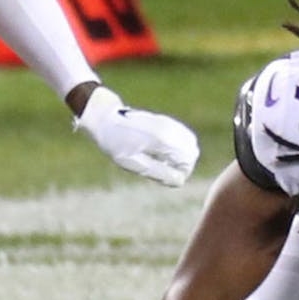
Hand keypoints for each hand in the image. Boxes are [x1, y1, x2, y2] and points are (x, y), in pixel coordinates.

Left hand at [75, 87, 198, 186]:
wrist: (106, 119)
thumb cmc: (116, 143)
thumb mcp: (133, 163)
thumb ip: (158, 172)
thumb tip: (180, 180)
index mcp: (162, 139)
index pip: (188, 161)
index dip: (180, 174)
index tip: (163, 176)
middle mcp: (169, 128)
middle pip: (192, 152)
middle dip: (183, 165)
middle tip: (161, 169)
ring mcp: (168, 122)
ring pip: (190, 144)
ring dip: (181, 156)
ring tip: (160, 160)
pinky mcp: (166, 121)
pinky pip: (183, 136)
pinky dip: (178, 147)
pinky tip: (161, 151)